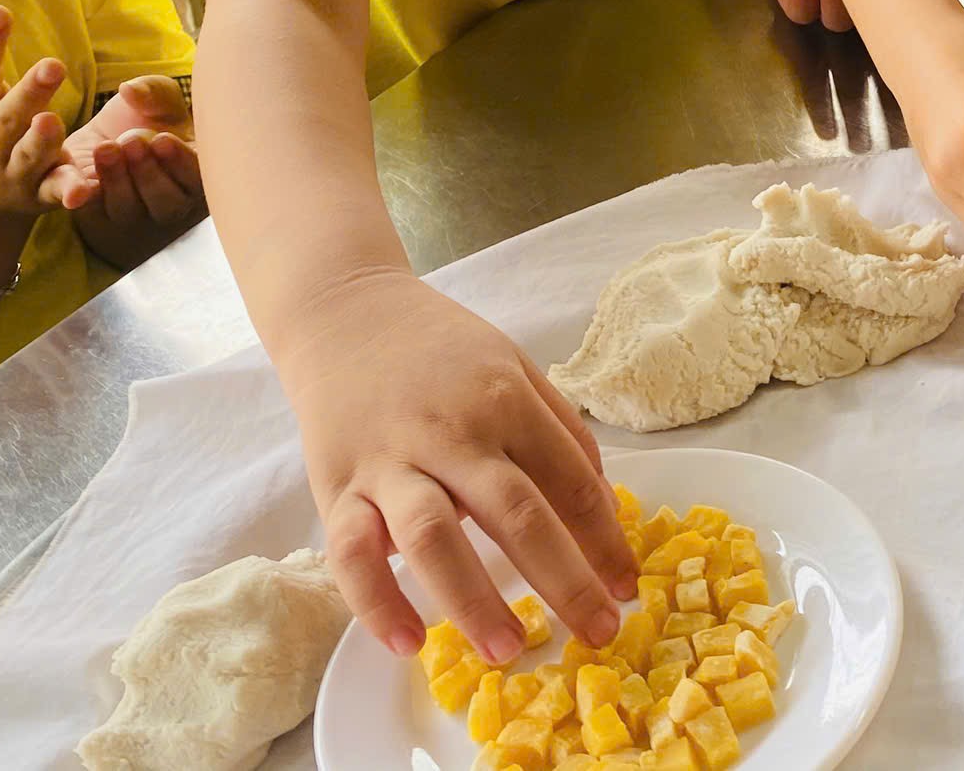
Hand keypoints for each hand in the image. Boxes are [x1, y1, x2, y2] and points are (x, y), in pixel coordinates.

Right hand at [0, 7, 67, 224]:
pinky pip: (55, 193)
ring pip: (30, 155)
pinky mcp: (39, 194)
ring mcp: (14, 172)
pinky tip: (85, 190)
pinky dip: (69, 191)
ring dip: (43, 141)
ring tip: (53, 120)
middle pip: (9, 117)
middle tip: (53, 65)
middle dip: (29, 93)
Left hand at [51, 76, 203, 267]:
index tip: (162, 139)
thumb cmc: (148, 117)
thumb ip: (153, 92)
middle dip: (148, 172)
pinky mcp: (98, 215)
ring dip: (118, 180)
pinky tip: (78, 183)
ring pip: (129, 209)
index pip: (199, 178)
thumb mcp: (159, 98)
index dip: (182, 162)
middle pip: (167, 203)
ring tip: (106, 148)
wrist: (108, 136)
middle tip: (131, 141)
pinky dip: (85, 196)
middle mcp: (172, 201)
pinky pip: (93, 211)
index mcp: (196, 173)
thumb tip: (130, 90)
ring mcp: (135, 214)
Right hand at [280, 272, 638, 663]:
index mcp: (505, 400)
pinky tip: (407, 643)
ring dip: (473, 600)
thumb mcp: (511, 364)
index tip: (627, 588)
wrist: (342, 312)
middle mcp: (452, 432)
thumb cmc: (438, 349)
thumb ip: (558, 427)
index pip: (571, 480)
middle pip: (517, 513)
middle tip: (599, 635)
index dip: (607, 540)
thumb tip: (601, 499)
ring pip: (434, 537)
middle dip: (564, 581)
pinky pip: (351, 553)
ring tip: (508, 651)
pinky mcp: (336, 485)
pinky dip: (376, 602)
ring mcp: (390, 461)